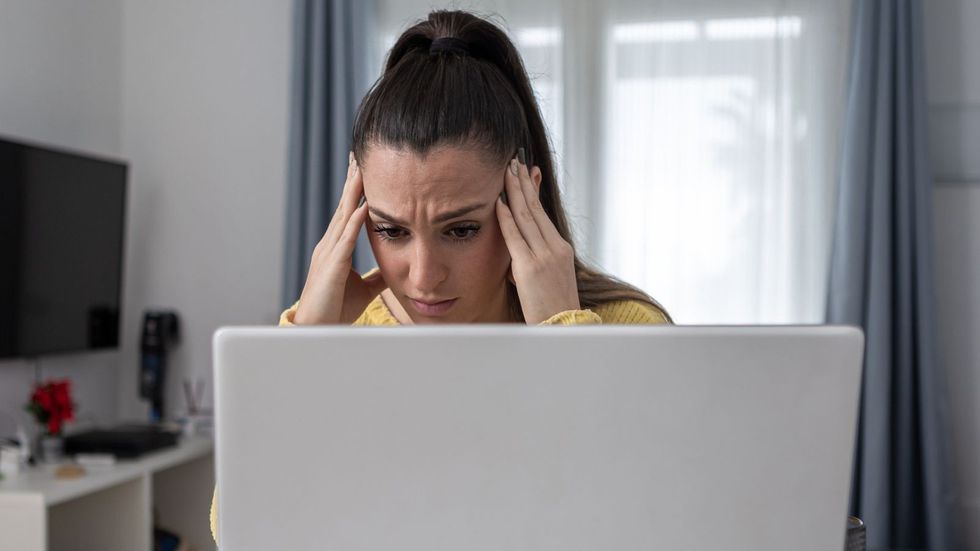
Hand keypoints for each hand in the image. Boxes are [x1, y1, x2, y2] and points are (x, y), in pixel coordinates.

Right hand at [293, 152, 386, 323]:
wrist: (318, 330)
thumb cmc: (336, 309)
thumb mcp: (364, 288)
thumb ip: (376, 275)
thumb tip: (393, 267)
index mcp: (337, 248)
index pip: (349, 212)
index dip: (356, 191)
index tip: (363, 169)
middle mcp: (330, 244)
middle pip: (344, 206)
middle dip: (352, 181)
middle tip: (358, 155)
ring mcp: (328, 253)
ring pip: (343, 216)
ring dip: (353, 193)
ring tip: (361, 169)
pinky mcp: (331, 267)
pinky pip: (344, 240)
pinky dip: (355, 222)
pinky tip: (363, 206)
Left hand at [495, 149, 580, 324]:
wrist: (563, 329)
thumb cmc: (552, 309)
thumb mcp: (547, 279)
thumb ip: (532, 260)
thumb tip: (516, 252)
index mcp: (561, 249)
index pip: (542, 213)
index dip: (532, 191)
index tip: (525, 173)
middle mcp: (555, 248)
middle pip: (535, 208)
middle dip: (523, 183)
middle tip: (513, 161)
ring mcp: (544, 256)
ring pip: (527, 216)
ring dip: (515, 191)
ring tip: (505, 171)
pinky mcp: (530, 267)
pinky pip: (515, 237)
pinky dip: (507, 218)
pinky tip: (499, 201)